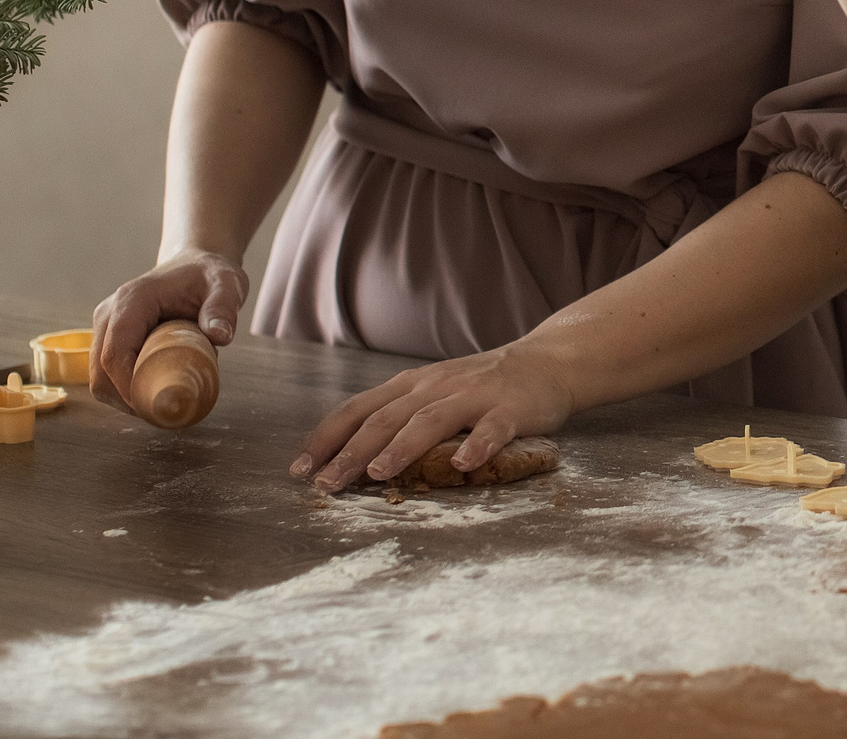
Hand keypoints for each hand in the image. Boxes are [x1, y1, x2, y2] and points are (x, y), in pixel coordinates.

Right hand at [90, 249, 248, 413]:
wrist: (195, 265)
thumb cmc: (209, 275)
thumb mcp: (226, 284)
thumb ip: (223, 307)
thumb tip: (220, 336)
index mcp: (132, 301)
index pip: (115, 354)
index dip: (129, 387)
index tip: (158, 405)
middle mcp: (109, 313)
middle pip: (100, 372)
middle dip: (127, 399)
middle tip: (164, 412)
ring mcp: (105, 326)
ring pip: (99, 378)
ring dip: (125, 398)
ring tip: (162, 403)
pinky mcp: (109, 338)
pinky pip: (107, 373)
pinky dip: (125, 390)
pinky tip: (154, 392)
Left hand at [292, 337, 577, 490]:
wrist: (547, 363)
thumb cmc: (483, 386)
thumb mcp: (434, 392)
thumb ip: (399, 417)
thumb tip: (347, 456)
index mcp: (412, 386)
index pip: (357, 409)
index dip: (326, 437)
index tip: (299, 468)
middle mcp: (436, 387)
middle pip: (385, 418)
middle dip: (351, 452)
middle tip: (327, 483)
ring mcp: (473, 396)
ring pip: (431, 421)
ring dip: (402, 447)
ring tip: (379, 472)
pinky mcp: (510, 409)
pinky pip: (492, 429)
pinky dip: (477, 446)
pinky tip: (464, 464)